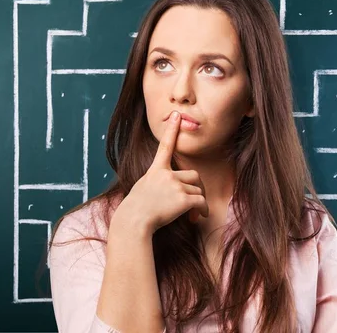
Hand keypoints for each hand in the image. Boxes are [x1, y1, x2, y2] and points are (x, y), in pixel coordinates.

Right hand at [110, 111, 208, 237]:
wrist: (134, 221)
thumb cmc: (136, 210)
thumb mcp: (143, 188)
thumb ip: (158, 183)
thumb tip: (171, 189)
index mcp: (156, 170)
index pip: (165, 146)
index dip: (172, 130)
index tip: (177, 115)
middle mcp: (167, 175)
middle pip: (194, 175)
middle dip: (196, 187)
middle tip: (193, 200)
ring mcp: (175, 185)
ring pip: (198, 190)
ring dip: (197, 202)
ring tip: (191, 214)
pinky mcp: (183, 199)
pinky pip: (201, 201)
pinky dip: (203, 210)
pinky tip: (198, 217)